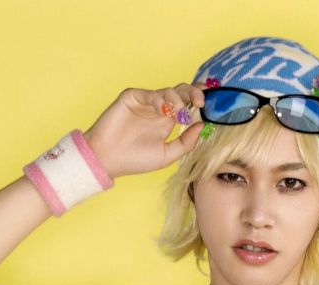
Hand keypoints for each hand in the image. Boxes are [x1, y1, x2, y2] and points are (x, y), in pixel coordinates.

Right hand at [83, 84, 205, 178]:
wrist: (108, 159)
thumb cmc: (135, 160)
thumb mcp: (167, 155)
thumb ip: (185, 143)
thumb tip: (202, 127)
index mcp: (168, 121)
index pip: (187, 104)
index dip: (198, 100)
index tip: (209, 104)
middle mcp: (158, 109)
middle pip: (180, 92)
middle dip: (193, 93)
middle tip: (201, 101)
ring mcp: (145, 102)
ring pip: (168, 91)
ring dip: (178, 100)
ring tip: (179, 114)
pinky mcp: (132, 97)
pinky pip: (150, 93)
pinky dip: (160, 99)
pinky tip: (164, 110)